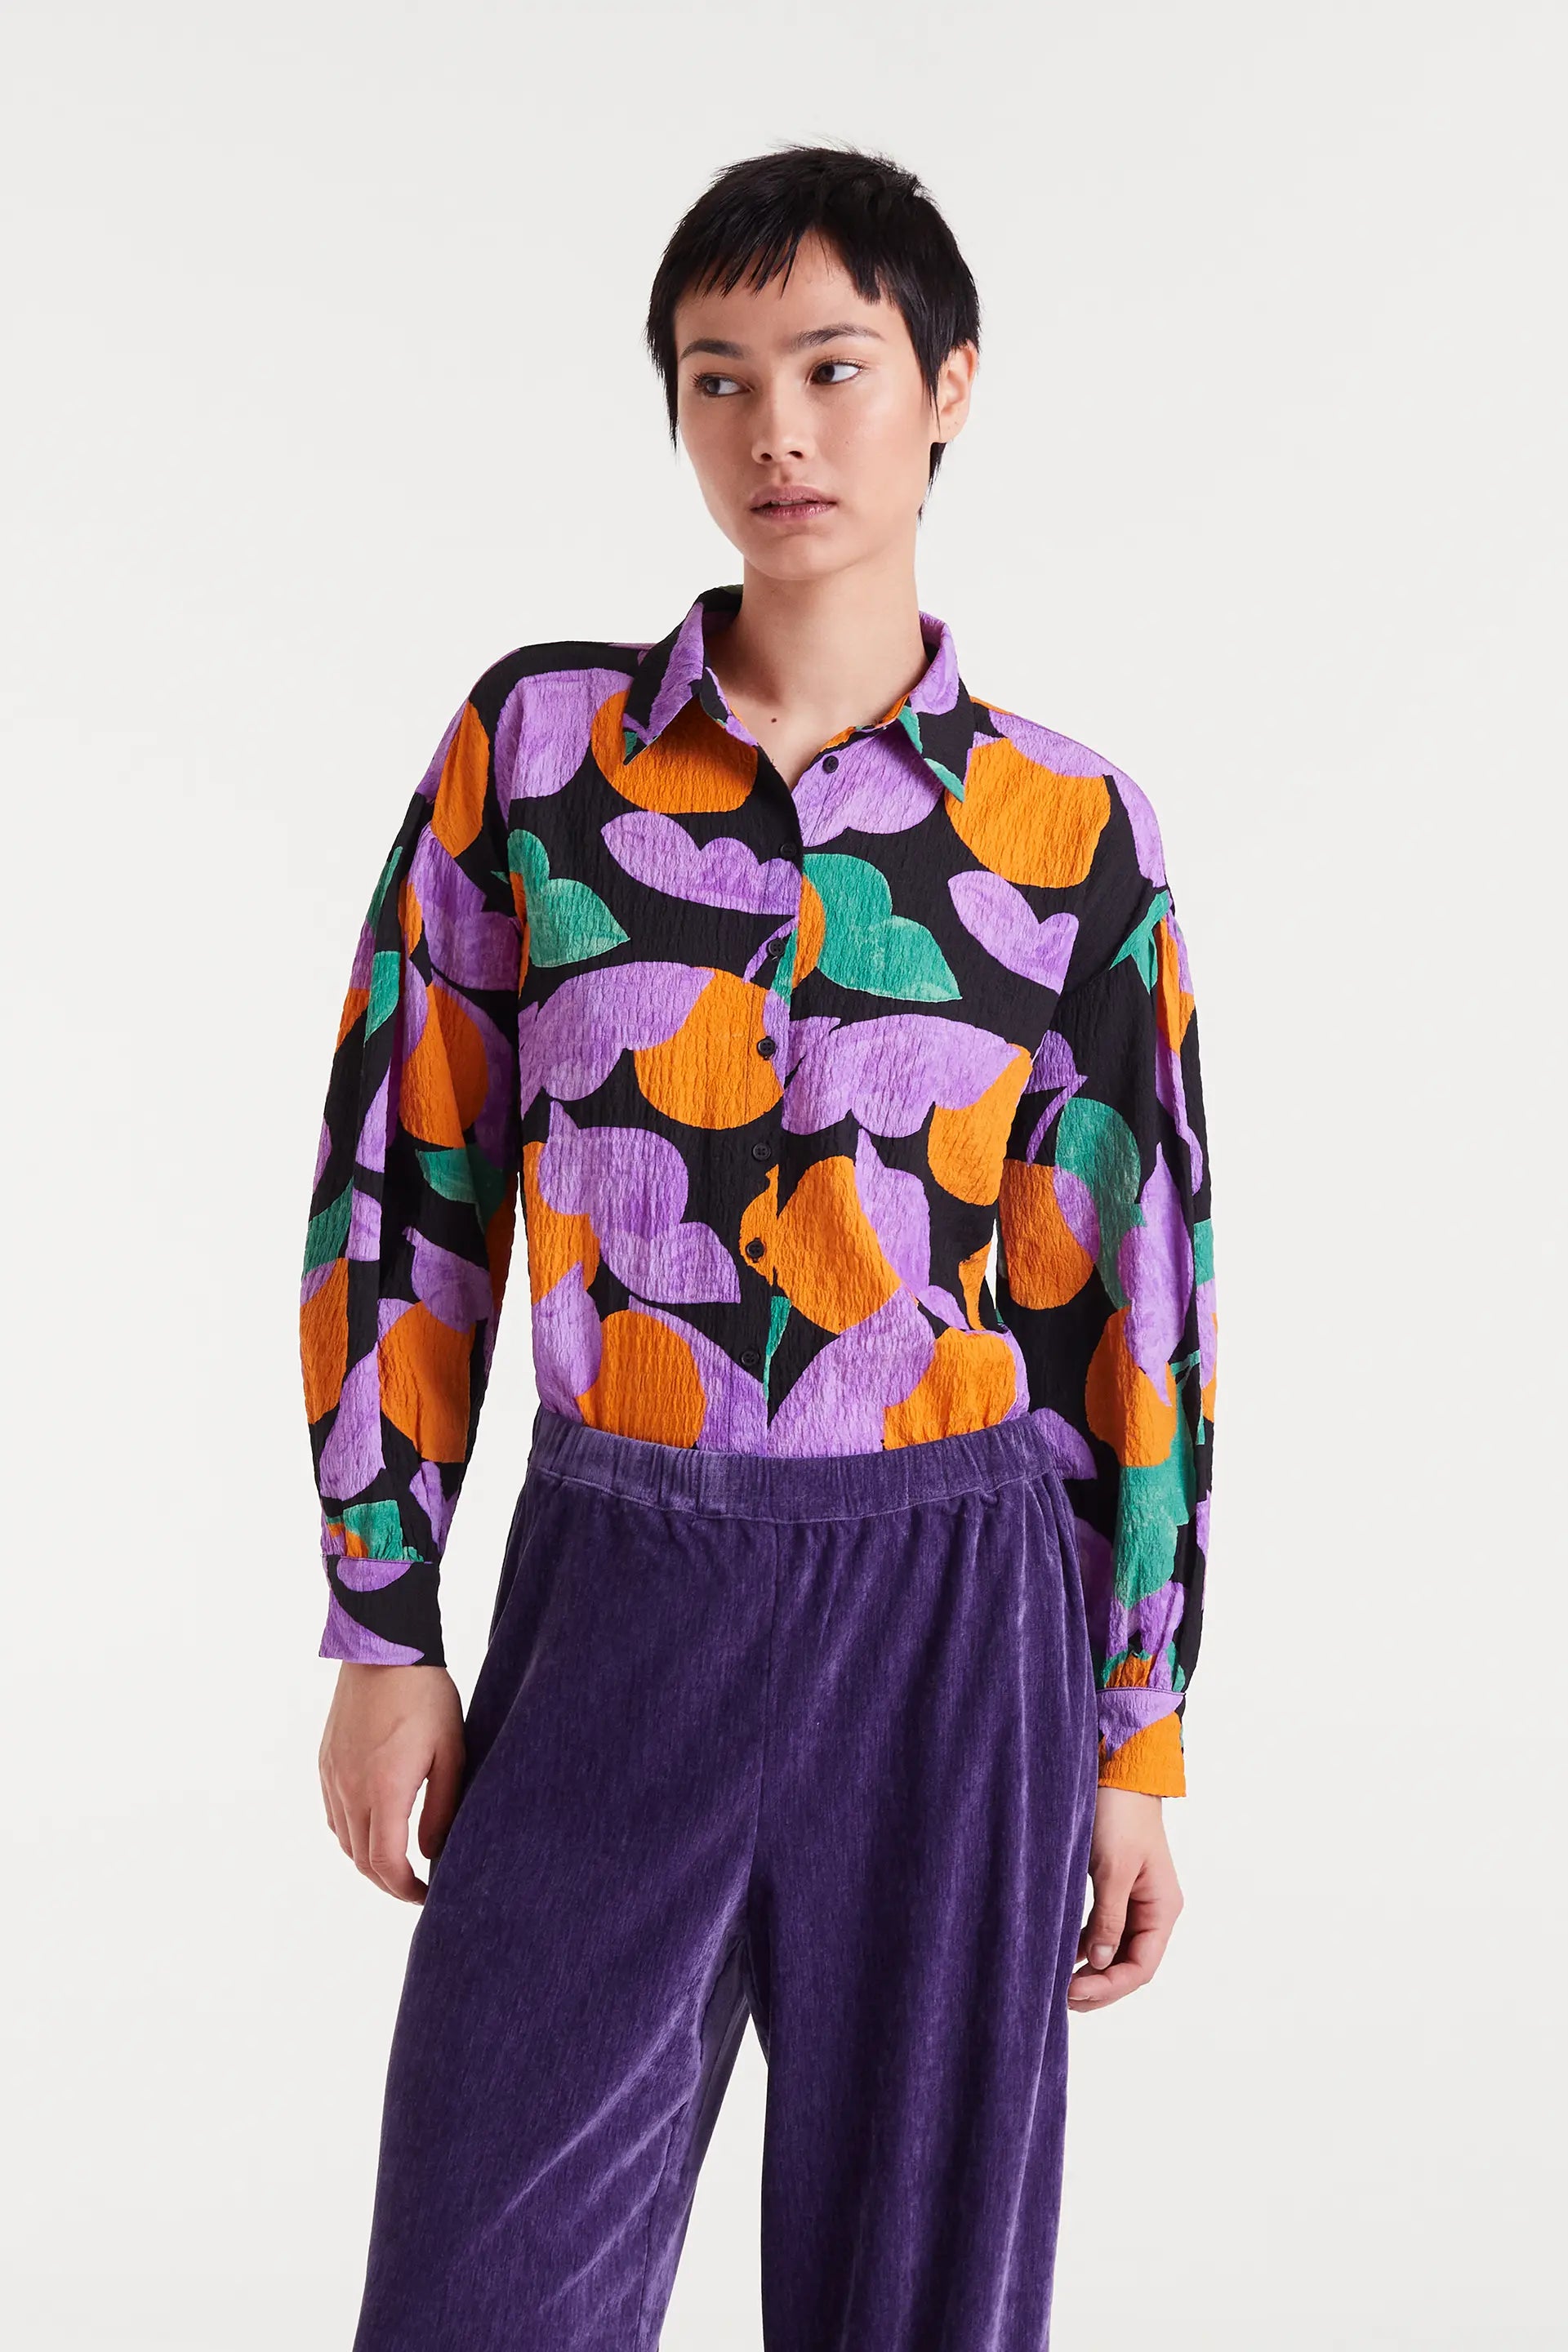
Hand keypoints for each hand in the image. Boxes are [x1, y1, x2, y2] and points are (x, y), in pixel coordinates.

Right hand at [318, 1662, 465, 1903]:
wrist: (383, 1648)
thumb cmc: (425, 1696)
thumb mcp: (450, 1752)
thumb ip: (442, 1808)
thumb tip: (430, 1853)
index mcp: (384, 1790)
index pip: (386, 1864)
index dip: (405, 1890)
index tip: (427, 1895)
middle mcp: (350, 1789)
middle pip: (361, 1860)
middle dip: (388, 1882)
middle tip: (416, 1887)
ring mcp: (333, 1776)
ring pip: (344, 1841)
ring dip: (369, 1861)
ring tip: (399, 1862)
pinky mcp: (326, 1762)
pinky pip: (334, 1814)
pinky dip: (352, 1834)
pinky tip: (374, 1827)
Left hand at [1066, 1785, 1183, 2009]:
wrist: (1117, 1773)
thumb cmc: (1120, 1815)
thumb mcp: (1113, 1868)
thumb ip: (1108, 1918)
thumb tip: (1099, 1962)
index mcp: (1162, 1909)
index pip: (1140, 1966)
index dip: (1109, 1987)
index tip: (1074, 1992)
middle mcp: (1152, 1910)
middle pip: (1128, 1965)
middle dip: (1099, 1986)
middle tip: (1061, 1998)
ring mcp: (1134, 1902)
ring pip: (1114, 1951)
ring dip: (1091, 1971)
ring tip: (1059, 1986)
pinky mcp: (1115, 1891)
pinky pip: (1103, 1931)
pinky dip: (1085, 1947)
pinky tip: (1063, 1956)